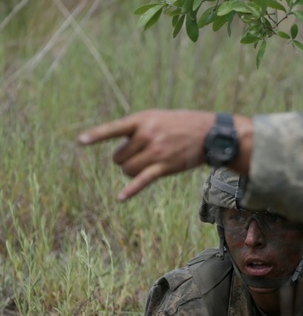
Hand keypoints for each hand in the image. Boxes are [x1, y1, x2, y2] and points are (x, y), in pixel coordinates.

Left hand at [77, 109, 251, 200]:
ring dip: (131, 171)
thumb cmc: (182, 125)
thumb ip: (138, 129)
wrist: (209, 134)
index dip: (96, 136)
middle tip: (140, 155)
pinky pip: (143, 180)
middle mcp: (147, 136)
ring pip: (128, 170)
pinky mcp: (165, 167)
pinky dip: (131, 190)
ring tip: (145, 165)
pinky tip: (120, 198)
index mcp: (143, 120)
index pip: (114, 129)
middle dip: (125, 159)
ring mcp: (156, 152)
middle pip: (119, 157)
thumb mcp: (158, 118)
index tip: (80, 142)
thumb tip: (121, 149)